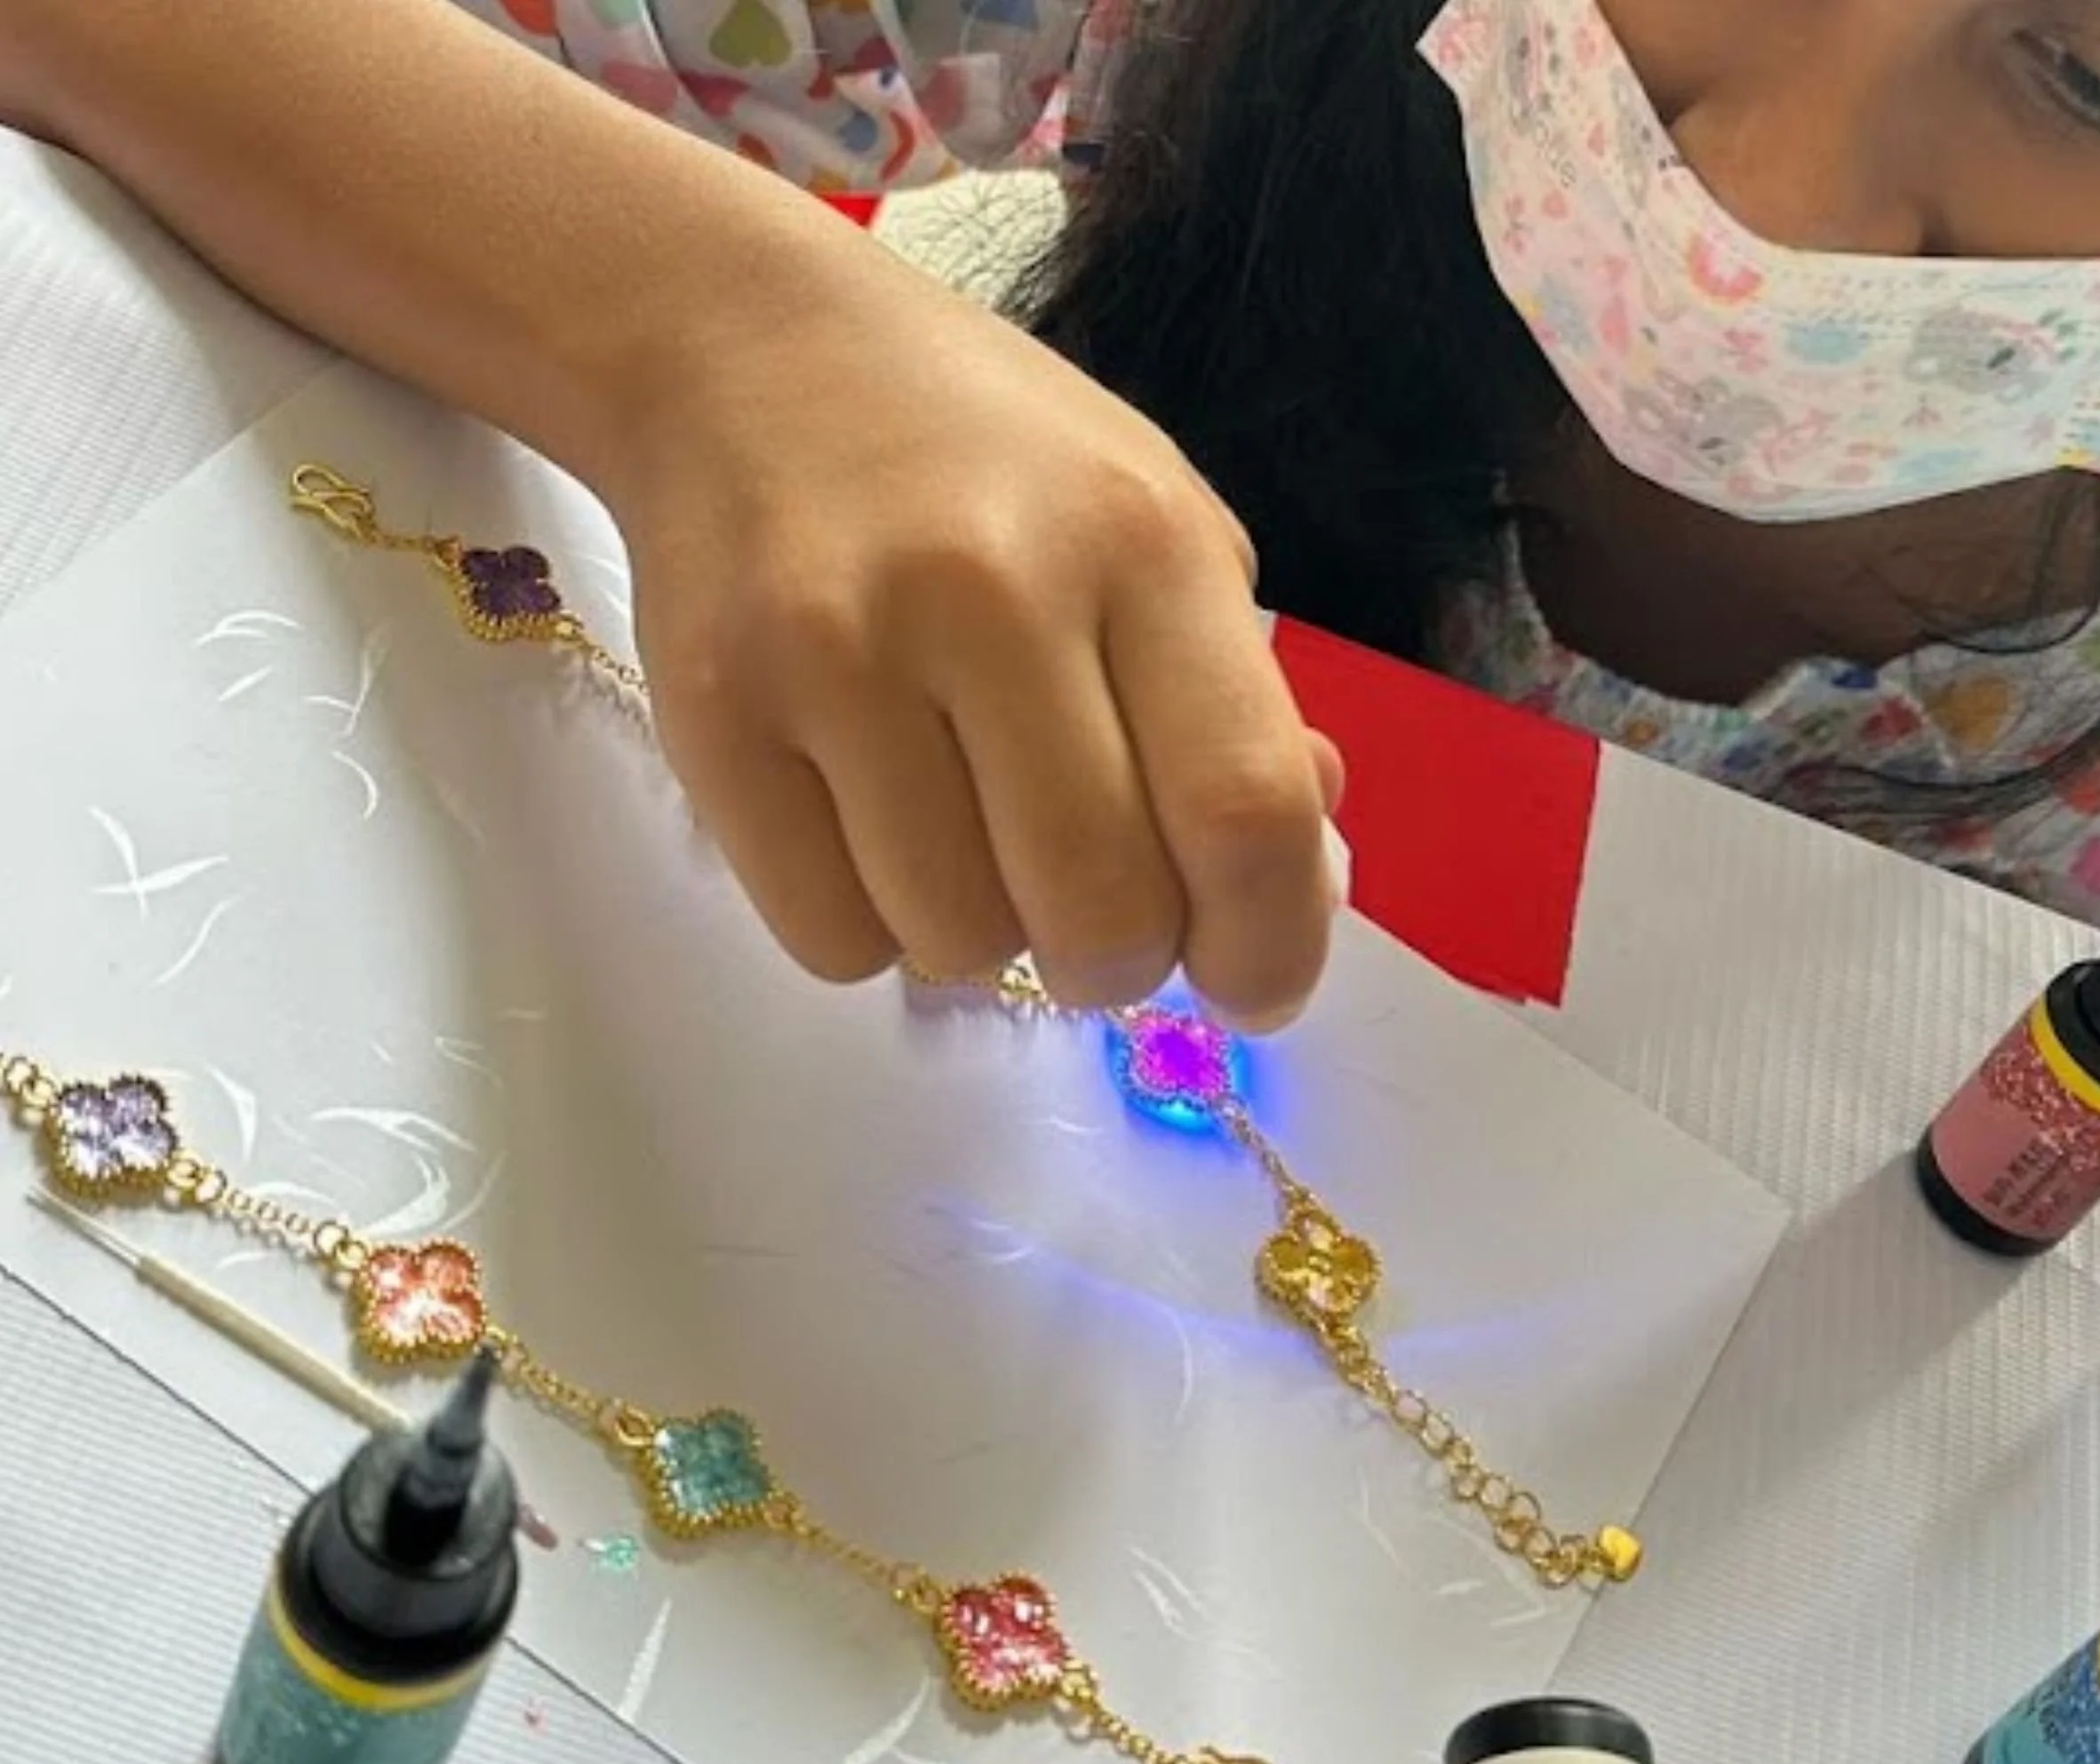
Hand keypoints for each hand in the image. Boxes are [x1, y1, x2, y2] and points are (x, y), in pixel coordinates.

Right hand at [605, 215, 1340, 1029]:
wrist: (742, 351)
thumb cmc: (984, 460)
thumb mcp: (1157, 528)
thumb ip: (1240, 709)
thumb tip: (1295, 890)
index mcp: (1141, 541)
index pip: (1245, 808)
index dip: (1272, 942)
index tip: (1256, 987)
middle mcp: (992, 593)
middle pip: (1101, 912)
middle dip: (1119, 962)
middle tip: (1096, 919)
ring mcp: (838, 657)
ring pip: (960, 946)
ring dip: (985, 938)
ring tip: (962, 832)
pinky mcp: (714, 719)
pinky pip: (832, 940)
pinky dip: (870, 927)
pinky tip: (867, 828)